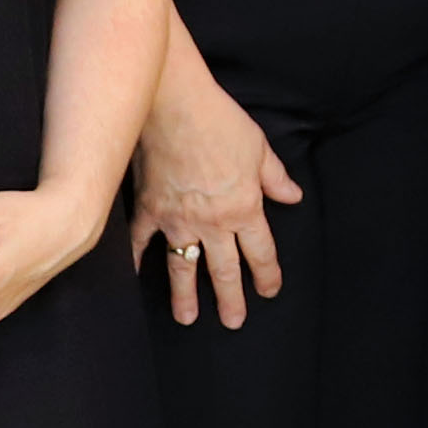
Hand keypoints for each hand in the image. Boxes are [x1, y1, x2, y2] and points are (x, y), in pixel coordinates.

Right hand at [134, 53, 302, 329]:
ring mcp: (178, 220)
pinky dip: (136, 261)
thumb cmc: (220, 122)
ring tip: (188, 319)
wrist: (174, 105)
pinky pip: (141, 243)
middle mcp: (213, 223)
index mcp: (244, 208)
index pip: (261, 252)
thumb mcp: (259, 148)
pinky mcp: (148, 209)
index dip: (267, 275)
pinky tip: (134, 278)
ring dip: (186, 296)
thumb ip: (275, 177)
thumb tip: (293, 196)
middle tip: (233, 322)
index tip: (269, 292)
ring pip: (184, 267)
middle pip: (225, 270)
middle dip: (231, 299)